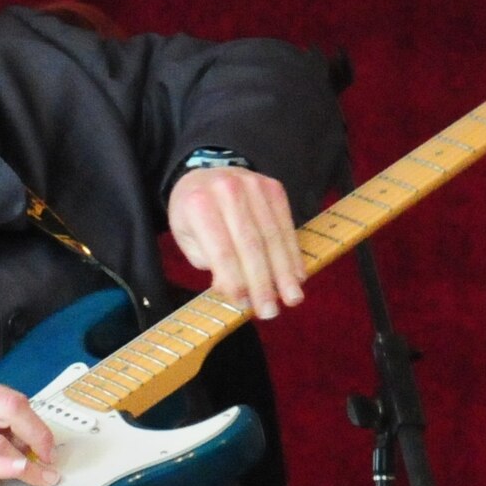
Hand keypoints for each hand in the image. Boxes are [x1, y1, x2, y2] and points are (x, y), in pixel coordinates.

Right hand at [0, 375, 59, 485]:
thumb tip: (21, 441)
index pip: (12, 399)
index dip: (36, 424)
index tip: (47, 446)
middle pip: (13, 409)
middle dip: (39, 436)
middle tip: (49, 459)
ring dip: (27, 461)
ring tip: (41, 476)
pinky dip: (3, 465)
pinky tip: (18, 471)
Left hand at [167, 165, 304, 318]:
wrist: (205, 174)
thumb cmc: (194, 215)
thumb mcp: (188, 239)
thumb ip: (209, 263)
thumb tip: (235, 290)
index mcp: (199, 204)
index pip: (222, 249)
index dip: (236, 279)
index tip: (245, 305)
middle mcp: (228, 191)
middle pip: (251, 244)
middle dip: (263, 282)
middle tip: (271, 311)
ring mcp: (254, 186)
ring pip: (273, 236)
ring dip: (284, 272)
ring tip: (291, 298)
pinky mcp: (274, 187)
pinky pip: (287, 224)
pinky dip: (293, 253)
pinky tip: (298, 275)